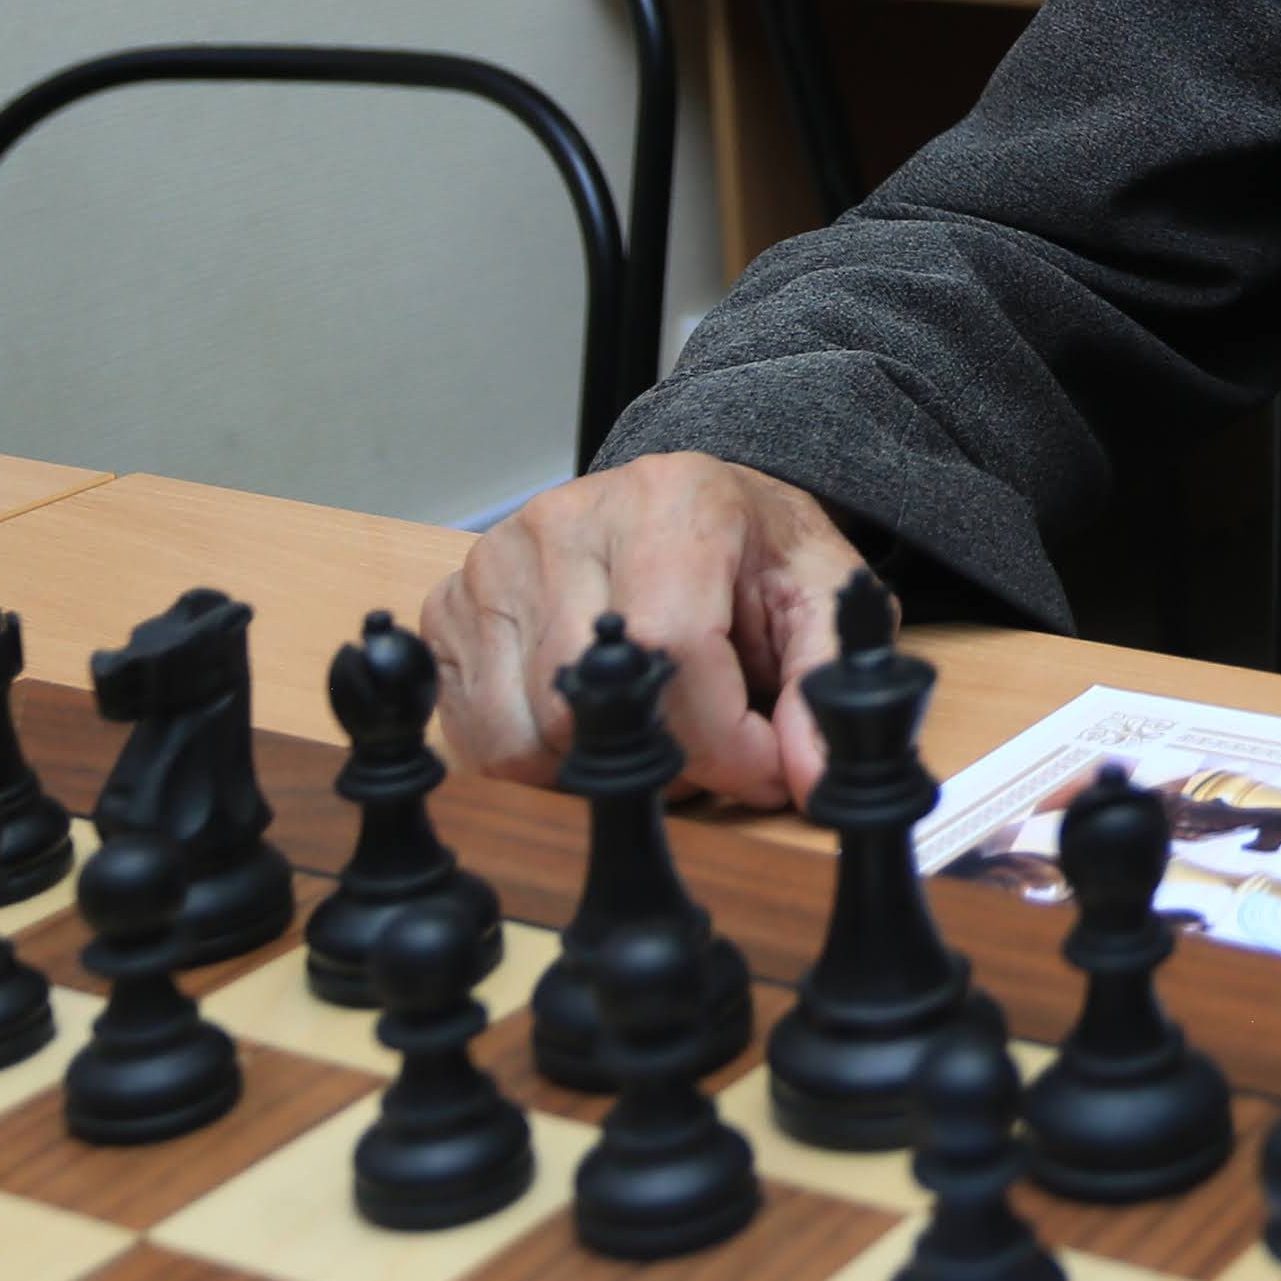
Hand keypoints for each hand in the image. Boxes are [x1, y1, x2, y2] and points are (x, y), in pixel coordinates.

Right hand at [418, 449, 863, 808]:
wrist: (689, 508)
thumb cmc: (754, 555)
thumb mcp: (823, 597)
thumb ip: (830, 682)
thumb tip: (814, 778)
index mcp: (669, 502)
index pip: (671, 648)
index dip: (722, 742)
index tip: (763, 769)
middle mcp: (565, 520)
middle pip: (591, 703)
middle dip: (665, 761)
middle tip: (709, 753)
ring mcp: (494, 564)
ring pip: (526, 736)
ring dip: (598, 768)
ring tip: (651, 730)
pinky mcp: (451, 610)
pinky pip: (477, 736)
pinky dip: (540, 761)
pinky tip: (592, 725)